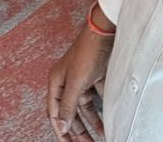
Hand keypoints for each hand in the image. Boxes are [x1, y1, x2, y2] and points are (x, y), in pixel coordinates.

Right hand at [47, 15, 113, 139]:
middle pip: (69, 113)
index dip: (61, 131)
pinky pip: (95, 101)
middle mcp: (66, 82)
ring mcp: (80, 81)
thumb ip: (68, 105)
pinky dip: (100, 113)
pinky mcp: (94, 78)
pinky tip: (107, 123)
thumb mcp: (77, 81)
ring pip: (83, 109)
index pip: (55, 114)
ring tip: (98, 139)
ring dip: (90, 124)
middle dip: (77, 131)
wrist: (106, 32)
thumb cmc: (88, 51)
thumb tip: (61, 125)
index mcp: (56, 83)